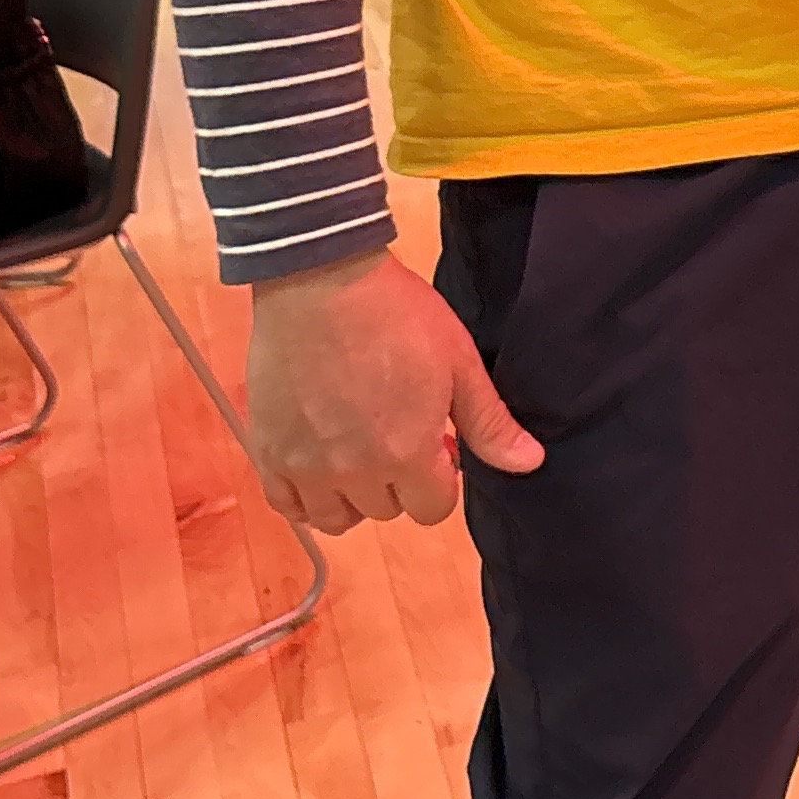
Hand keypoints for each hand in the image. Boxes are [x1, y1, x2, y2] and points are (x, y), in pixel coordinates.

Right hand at [241, 246, 545, 531]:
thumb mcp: (458, 363)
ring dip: (354, 494)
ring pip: (337, 517)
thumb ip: (490, 422)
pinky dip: (305, 498)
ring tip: (358, 450)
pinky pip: (287, 506)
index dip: (442, 477)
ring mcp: (305, 466)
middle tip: (396, 432)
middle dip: (400, 480)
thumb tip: (531, 464)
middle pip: (387, 510)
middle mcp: (354, 472)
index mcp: (407, 454)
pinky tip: (318, 466)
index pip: (433, 509)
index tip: (436, 442)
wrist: (320, 280)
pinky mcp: (267, 452)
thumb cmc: (397, 315)